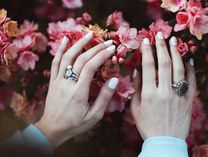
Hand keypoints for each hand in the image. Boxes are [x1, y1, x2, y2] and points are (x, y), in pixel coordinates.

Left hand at [35, 33, 118, 147]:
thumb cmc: (75, 124)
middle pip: (81, 59)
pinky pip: (55, 62)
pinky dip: (60, 49)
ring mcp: (58, 80)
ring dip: (78, 44)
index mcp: (79, 92)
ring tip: (89, 34)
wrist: (52, 129)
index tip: (112, 48)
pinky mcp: (53, 81)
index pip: (90, 67)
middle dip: (96, 48)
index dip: (101, 55)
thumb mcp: (94, 116)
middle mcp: (67, 83)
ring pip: (67, 57)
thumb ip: (104, 98)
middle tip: (107, 42)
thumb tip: (114, 80)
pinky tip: (65, 39)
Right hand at [131, 32, 195, 139]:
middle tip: (160, 35)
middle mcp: (164, 91)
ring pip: (179, 69)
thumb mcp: (135, 108)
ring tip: (174, 41)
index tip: (146, 40)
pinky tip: (189, 59)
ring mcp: (178, 95)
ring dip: (176, 53)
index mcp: (149, 93)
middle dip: (161, 46)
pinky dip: (191, 69)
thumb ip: (136, 88)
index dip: (147, 51)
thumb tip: (137, 70)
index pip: (148, 66)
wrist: (165, 141)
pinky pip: (191, 81)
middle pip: (164, 63)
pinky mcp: (188, 100)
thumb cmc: (147, 125)